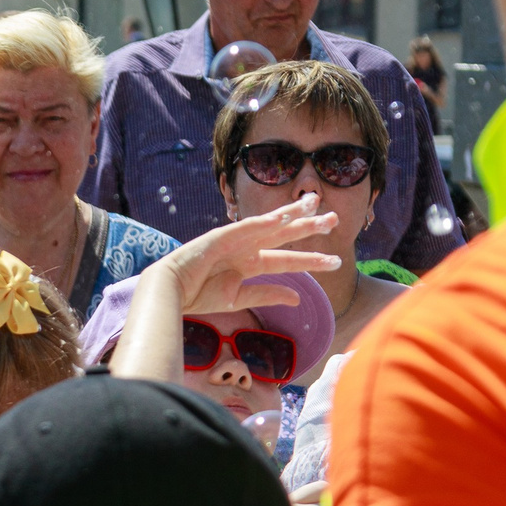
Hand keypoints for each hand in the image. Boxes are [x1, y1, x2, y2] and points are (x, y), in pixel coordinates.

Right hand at [154, 195, 340, 314]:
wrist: (169, 292)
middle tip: (335, 218)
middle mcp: (246, 248)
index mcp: (250, 263)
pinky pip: (245, 228)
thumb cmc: (197, 295)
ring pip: (269, 225)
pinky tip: (281, 217)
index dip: (311, 259)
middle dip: (308, 226)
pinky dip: (263, 222)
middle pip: (284, 234)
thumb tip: (297, 298)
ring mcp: (234, 240)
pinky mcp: (219, 237)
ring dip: (292, 216)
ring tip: (316, 208)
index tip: (336, 261)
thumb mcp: (238, 298)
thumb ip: (267, 294)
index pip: (287, 259)